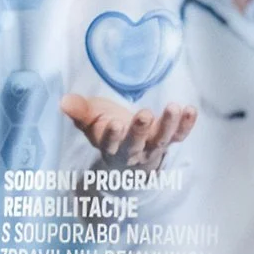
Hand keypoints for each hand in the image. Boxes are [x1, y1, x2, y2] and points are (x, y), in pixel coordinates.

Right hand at [60, 95, 197, 168]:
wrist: (129, 152)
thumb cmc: (108, 130)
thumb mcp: (91, 121)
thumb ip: (79, 111)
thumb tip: (63, 101)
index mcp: (110, 147)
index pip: (110, 143)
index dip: (112, 135)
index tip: (113, 124)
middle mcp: (132, 151)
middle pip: (136, 144)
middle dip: (140, 130)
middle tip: (144, 114)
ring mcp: (153, 147)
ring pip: (161, 140)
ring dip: (168, 124)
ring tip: (173, 106)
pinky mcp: (169, 139)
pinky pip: (180, 135)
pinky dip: (186, 124)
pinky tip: (190, 109)